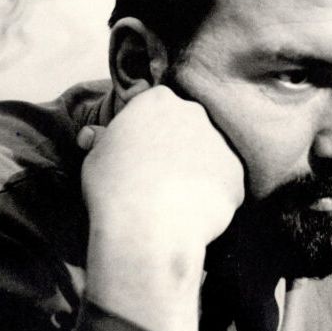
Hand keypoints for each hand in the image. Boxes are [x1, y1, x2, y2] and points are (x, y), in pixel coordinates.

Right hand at [77, 85, 243, 330]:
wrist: (148, 229)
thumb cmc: (113, 190)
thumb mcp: (95, 159)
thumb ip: (103, 140)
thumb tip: (94, 135)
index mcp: (158, 100)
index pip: (158, 107)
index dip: (149, 131)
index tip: (141, 152)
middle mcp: (195, 113)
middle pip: (189, 126)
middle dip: (179, 145)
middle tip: (160, 176)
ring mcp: (221, 142)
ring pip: (210, 154)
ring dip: (198, 170)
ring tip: (176, 199)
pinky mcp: (237, 173)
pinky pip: (225, 182)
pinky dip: (213, 195)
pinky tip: (193, 212)